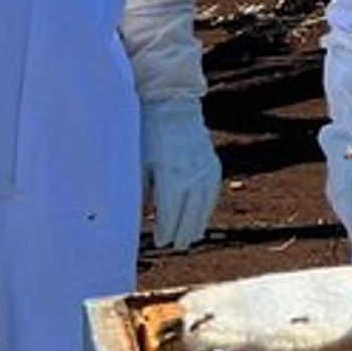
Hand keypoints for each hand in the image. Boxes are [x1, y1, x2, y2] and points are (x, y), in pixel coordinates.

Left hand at [141, 98, 220, 249]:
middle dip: (183, 232)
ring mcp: (206, 168)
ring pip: (205, 204)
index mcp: (171, 174)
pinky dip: (207, 206)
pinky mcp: (213, 163)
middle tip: (176, 246)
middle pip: (190, 213)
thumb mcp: (138, 160)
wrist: (172, 104)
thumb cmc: (148, 133)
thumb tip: (142, 213)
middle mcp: (192, 174)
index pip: (171, 212)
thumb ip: (141, 189)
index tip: (160, 242)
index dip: (167, 230)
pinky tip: (202, 214)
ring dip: (198, 223)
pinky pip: (212, 191)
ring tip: (191, 237)